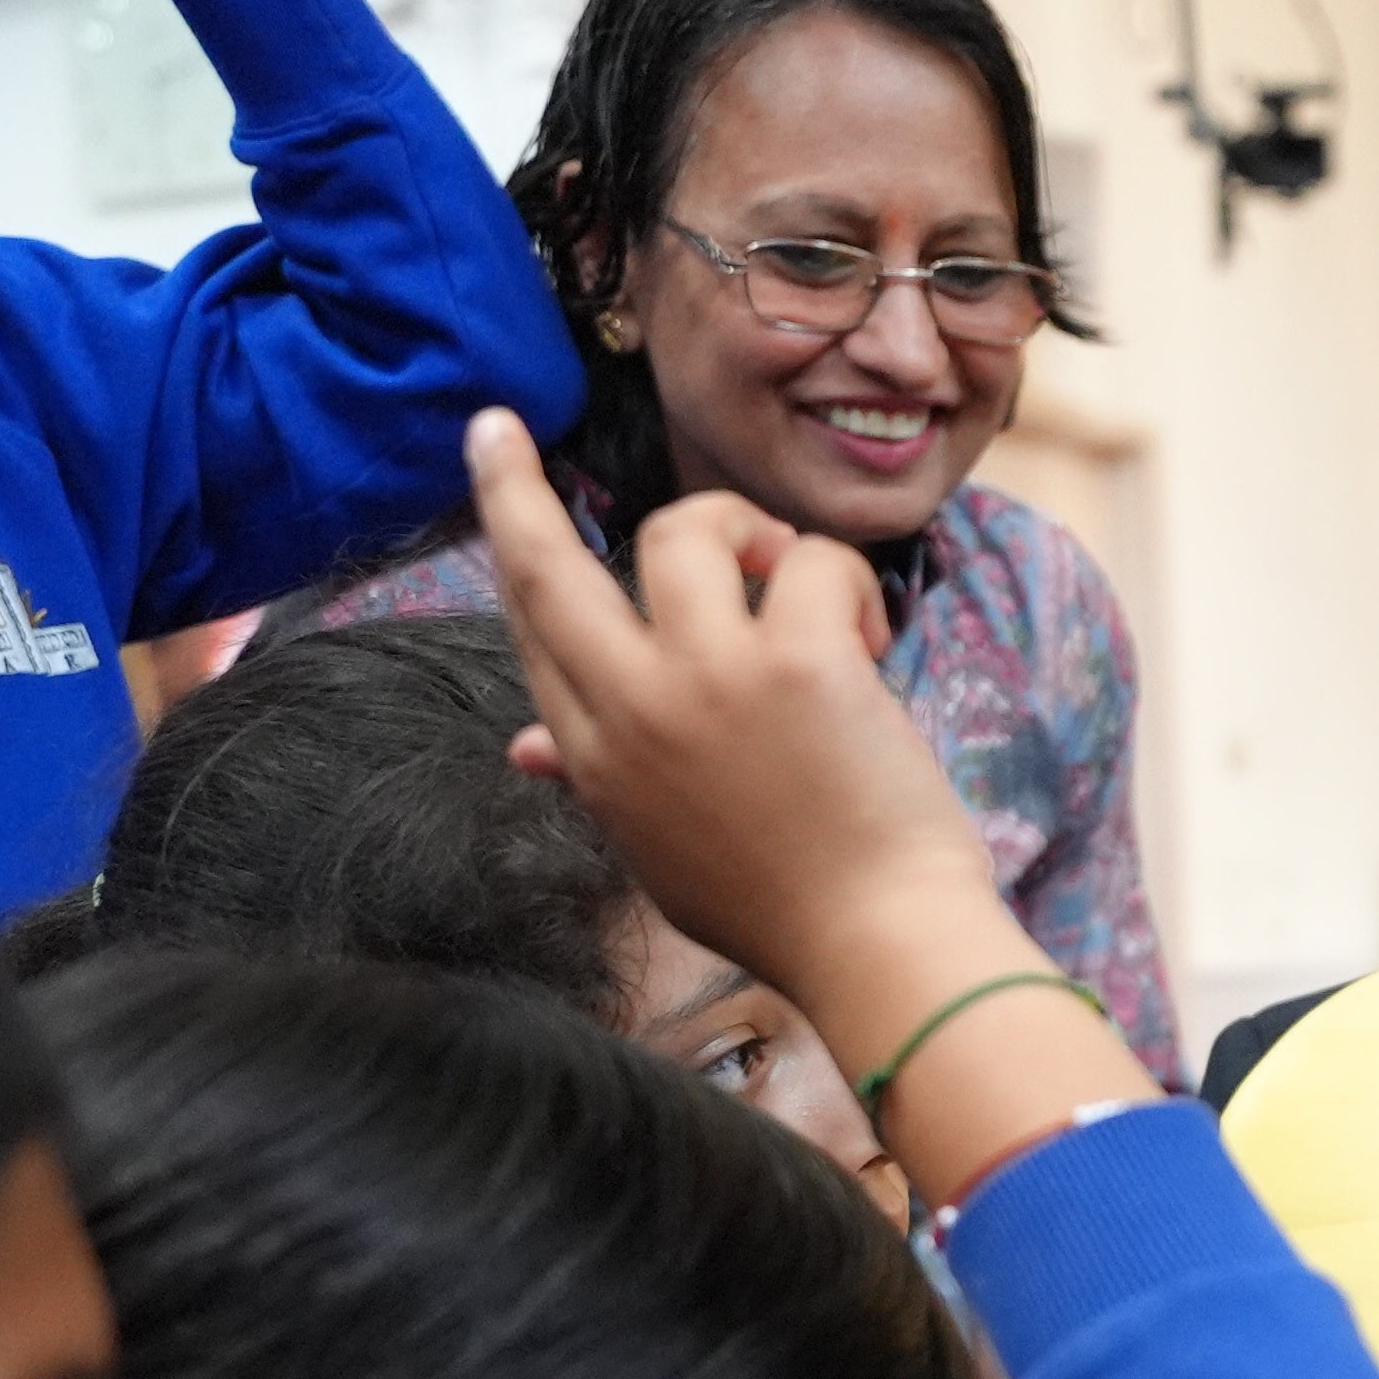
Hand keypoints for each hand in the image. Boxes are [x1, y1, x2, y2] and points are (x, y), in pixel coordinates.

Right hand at [473, 409, 981, 991]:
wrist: (879, 950)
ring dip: (750, 531)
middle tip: (500, 428)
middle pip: (546, 567)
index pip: (535, 627)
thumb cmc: (785, 907)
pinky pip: (813, 560)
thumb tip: (518, 748)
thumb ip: (594, 780)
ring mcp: (712, 679)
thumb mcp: (660, 849)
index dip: (516, 549)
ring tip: (806, 590)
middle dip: (509, 486)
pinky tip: (874, 643)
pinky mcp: (799, 662)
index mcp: (597, 756)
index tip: (499, 485)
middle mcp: (634, 707)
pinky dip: (849, 582)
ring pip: (690, 531)